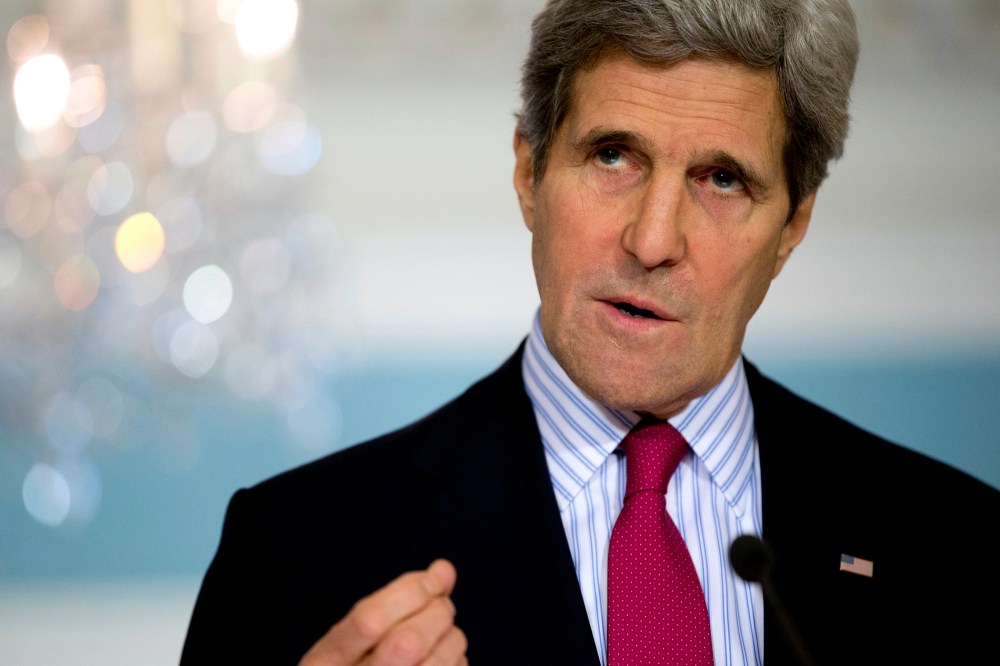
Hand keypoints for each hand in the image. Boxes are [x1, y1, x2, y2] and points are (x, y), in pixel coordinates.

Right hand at [299, 559, 467, 665]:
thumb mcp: (353, 635)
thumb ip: (394, 599)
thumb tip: (443, 570)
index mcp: (327, 660)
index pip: (370, 619)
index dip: (411, 591)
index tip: (432, 579)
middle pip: (408, 642)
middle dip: (437, 612)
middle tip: (440, 607)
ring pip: (437, 662)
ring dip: (452, 636)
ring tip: (442, 633)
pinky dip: (457, 660)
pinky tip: (443, 658)